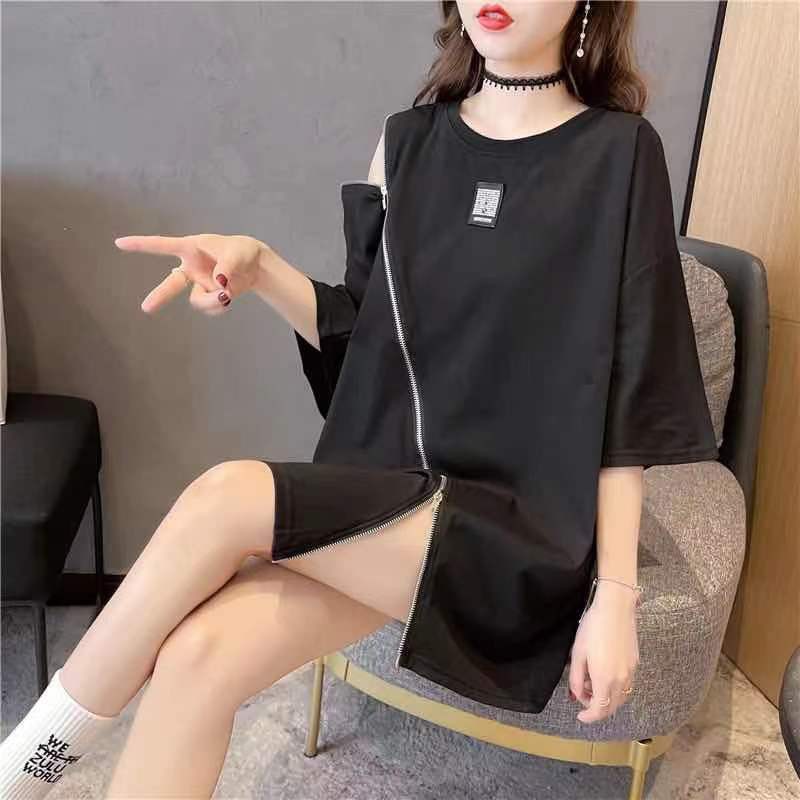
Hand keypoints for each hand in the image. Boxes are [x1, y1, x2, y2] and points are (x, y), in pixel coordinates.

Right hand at [114, 233, 272, 314]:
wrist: (255, 266)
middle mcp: (191, 267)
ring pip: (197, 301)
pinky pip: (209, 308)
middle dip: (159, 297)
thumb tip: (220, 284)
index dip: (141, 245)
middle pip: (170, 284)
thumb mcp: (237, 254)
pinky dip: (219, 307)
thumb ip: (227, 267)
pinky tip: (228, 298)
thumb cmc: (242, 251)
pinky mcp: (208, 295)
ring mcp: (199, 283)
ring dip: (212, 301)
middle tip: (146, 308)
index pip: (162, 246)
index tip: (119, 243)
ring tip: (228, 294)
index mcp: (191, 248)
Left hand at [568, 581, 639, 722]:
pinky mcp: (635, 663)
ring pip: (620, 697)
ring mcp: (631, 672)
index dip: (589, 717)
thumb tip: (577, 694)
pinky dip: (615, 688)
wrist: (615, 609)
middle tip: (582, 695)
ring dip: (606, 698)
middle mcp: (621, 680)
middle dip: (596, 707)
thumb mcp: (577, 653)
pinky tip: (604, 674)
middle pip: (612, 707)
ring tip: (591, 682)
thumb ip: (576, 678)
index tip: (580, 716)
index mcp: (604, 679)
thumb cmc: (593, 628)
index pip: (599, 710)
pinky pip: (626, 685)